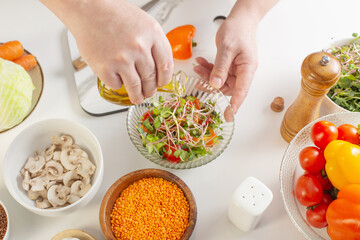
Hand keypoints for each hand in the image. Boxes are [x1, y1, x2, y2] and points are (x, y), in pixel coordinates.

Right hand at [42, 0, 173, 104]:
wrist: (88, 9)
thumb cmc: (114, 14)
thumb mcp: (144, 23)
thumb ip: (154, 44)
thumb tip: (160, 66)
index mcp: (152, 34)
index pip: (166, 65)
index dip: (165, 79)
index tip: (162, 83)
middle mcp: (138, 47)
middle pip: (151, 78)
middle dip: (151, 89)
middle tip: (149, 92)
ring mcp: (122, 59)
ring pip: (136, 87)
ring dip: (138, 95)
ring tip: (138, 97)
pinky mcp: (105, 68)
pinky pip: (117, 85)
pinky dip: (118, 85)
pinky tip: (117, 79)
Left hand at [194, 16, 257, 113]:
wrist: (241, 19)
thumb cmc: (238, 30)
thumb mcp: (227, 48)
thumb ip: (220, 67)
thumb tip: (215, 84)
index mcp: (247, 68)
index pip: (241, 91)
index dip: (235, 104)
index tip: (228, 115)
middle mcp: (243, 71)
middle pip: (227, 87)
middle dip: (212, 84)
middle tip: (198, 79)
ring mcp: (236, 69)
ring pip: (220, 80)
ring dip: (207, 75)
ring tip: (197, 66)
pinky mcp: (229, 65)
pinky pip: (218, 72)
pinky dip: (208, 69)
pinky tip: (200, 62)